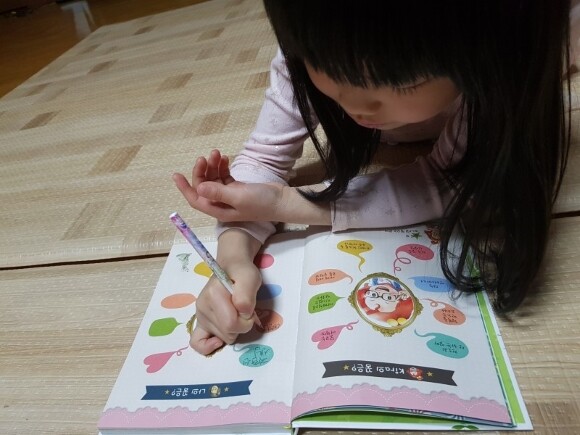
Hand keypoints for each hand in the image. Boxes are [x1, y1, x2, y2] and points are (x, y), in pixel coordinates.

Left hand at [173, 149, 284, 222]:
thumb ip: (218, 192)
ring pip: (214, 179)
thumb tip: (199, 187)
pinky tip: (225, 158)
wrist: (282, 201)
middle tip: (207, 156)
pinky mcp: (237, 188)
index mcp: (219, 209)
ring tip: (217, 153)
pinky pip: (224, 176)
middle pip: (204, 186)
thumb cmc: (261, 202)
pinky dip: (222, 167)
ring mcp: (229, 195)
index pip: (196, 199)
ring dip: (213, 166)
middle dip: (202, 171)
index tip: (176, 175)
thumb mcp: (238, 196)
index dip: (185, 188)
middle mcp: (221, 203)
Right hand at [189, 229, 262, 354]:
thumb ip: (247, 295)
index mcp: (213, 295)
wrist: (232, 267)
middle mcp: (202, 306)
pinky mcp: (199, 322)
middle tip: (243, 310)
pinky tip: (218, 341)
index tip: (249, 309)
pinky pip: (196, 342)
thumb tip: (242, 313)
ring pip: (221, 338)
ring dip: (233, 330)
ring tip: (234, 313)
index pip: (231, 324)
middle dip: (242, 325)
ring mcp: (199, 315)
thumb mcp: (251, 278)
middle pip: (227, 333)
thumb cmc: (242, 273)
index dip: (246, 320)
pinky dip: (208, 346)